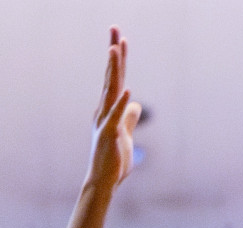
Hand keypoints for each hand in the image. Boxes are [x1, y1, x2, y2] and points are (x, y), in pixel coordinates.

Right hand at [89, 27, 142, 190]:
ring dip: (113, 71)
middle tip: (115, 29)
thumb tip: (135, 104)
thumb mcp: (125, 133)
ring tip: (115, 50)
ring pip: (110, 91)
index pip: (116, 78)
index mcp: (109, 108)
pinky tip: (127, 91)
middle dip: (114, 53)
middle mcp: (105, 110)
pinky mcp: (110, 135)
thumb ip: (129, 117)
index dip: (118, 59)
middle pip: (112, 77)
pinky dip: (121, 104)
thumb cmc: (114, 159)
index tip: (120, 38)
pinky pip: (116, 117)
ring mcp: (106, 121)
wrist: (104, 181)